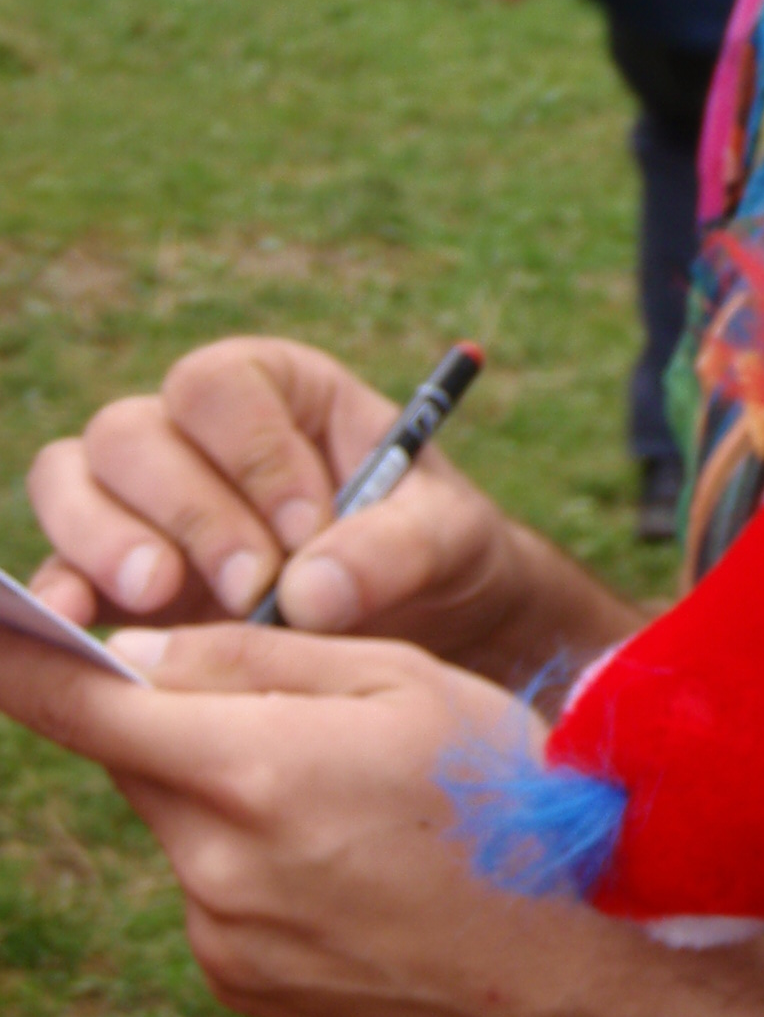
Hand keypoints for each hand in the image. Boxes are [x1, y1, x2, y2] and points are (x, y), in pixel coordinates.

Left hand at [0, 623, 763, 1016]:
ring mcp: (225, 936)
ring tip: (356, 790)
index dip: (22, 657)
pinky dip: (258, 850)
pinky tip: (356, 853)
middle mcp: (217, 864)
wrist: (572, 951)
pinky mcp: (242, 981)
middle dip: (192, 714)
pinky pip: (216, 887)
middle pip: (147, 758)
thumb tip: (138, 648)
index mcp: (255, 768)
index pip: (90, 705)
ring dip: (233, 785)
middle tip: (297, 702)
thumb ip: (256, 654)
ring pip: (186, 821)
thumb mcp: (400, 675)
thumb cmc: (504, 784)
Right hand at [25, 337, 637, 681]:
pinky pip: (60, 568)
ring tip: (165, 595)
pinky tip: (80, 632)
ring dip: (108, 540)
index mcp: (280, 389)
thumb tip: (311, 595)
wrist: (429, 620)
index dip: (255, 453)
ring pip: (74, 479)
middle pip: (133, 431)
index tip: (309, 531)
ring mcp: (145, 501)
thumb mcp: (449, 536)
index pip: (223, 385)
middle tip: (254, 586)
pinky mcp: (118, 576)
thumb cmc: (436, 551)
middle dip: (189, 510)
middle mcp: (196, 432)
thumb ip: (397, 548)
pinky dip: (61, 595)